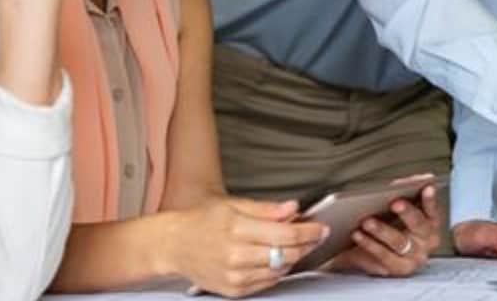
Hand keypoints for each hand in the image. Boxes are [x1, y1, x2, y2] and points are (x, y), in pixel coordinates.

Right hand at [169, 197, 328, 297]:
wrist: (174, 244)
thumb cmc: (202, 221)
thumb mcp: (233, 205)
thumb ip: (266, 209)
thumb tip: (293, 208)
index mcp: (236, 229)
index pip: (285, 234)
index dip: (309, 231)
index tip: (322, 227)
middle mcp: (235, 255)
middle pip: (286, 255)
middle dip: (307, 245)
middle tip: (316, 235)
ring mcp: (234, 276)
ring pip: (279, 270)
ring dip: (293, 258)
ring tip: (296, 245)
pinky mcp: (233, 290)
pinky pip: (267, 283)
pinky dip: (277, 271)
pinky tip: (277, 258)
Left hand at [325, 183, 441, 276]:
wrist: (367, 252)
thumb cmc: (388, 223)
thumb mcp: (396, 207)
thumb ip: (404, 191)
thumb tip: (412, 179)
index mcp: (430, 223)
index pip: (432, 208)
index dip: (430, 199)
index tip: (426, 187)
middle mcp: (426, 241)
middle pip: (419, 225)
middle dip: (407, 212)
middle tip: (394, 202)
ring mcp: (414, 257)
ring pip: (399, 241)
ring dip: (382, 230)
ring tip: (367, 220)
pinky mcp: (398, 268)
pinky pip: (383, 255)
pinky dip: (369, 244)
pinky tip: (358, 234)